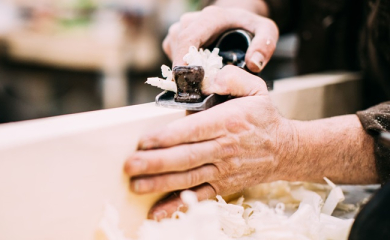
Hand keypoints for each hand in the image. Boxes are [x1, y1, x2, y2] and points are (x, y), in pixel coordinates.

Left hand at [124, 66, 295, 219]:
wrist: (286, 150)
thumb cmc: (264, 118)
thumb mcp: (256, 88)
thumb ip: (231, 77)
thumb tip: (209, 78)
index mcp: (227, 122)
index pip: (192, 130)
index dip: (167, 137)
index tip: (144, 141)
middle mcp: (224, 148)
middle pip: (185, 157)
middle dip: (155, 162)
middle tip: (129, 165)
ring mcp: (223, 170)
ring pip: (188, 178)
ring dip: (160, 183)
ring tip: (135, 185)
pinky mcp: (223, 185)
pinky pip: (199, 197)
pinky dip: (178, 205)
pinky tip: (158, 211)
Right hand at [163, 6, 278, 71]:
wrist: (234, 21)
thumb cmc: (248, 27)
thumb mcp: (266, 31)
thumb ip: (265, 45)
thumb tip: (253, 64)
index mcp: (210, 18)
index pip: (189, 38)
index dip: (184, 61)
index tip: (186, 81)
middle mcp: (190, 21)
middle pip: (179, 49)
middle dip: (185, 72)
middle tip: (196, 92)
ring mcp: (179, 30)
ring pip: (174, 54)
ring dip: (184, 71)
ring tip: (202, 82)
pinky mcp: (174, 40)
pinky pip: (173, 57)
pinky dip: (182, 69)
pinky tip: (197, 74)